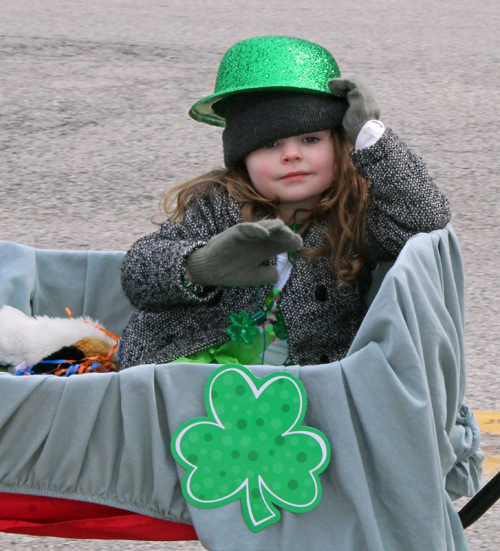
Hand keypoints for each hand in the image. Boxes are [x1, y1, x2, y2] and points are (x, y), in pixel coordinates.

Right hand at [186, 219, 302, 286]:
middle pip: (276, 233)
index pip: (281, 242)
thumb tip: (278, 275)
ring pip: (263, 227)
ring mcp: (247, 235)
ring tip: (283, 229)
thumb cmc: (231, 272)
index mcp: (264, 248)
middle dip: (285, 235)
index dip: (290, 242)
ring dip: (273, 227)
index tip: (299, 245)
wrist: (210, 272)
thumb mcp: (253, 277)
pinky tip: (264, 232)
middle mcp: (258, 239)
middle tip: (293, 238)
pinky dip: (255, 229)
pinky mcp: (235, 233)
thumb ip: (266, 275)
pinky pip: (246, 228)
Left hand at [328, 77, 380, 144]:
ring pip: (353, 83)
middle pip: (355, 87)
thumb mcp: (352, 123)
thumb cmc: (357, 134)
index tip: (336, 94)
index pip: (357, 95)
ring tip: (329, 85)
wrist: (364, 135)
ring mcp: (366, 95)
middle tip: (331, 87)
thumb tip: (339, 115)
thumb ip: (349, 116)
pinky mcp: (360, 94)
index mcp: (368, 106)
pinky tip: (331, 85)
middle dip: (343, 85)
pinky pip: (349, 83)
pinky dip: (339, 82)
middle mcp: (368, 99)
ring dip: (339, 82)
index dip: (346, 92)